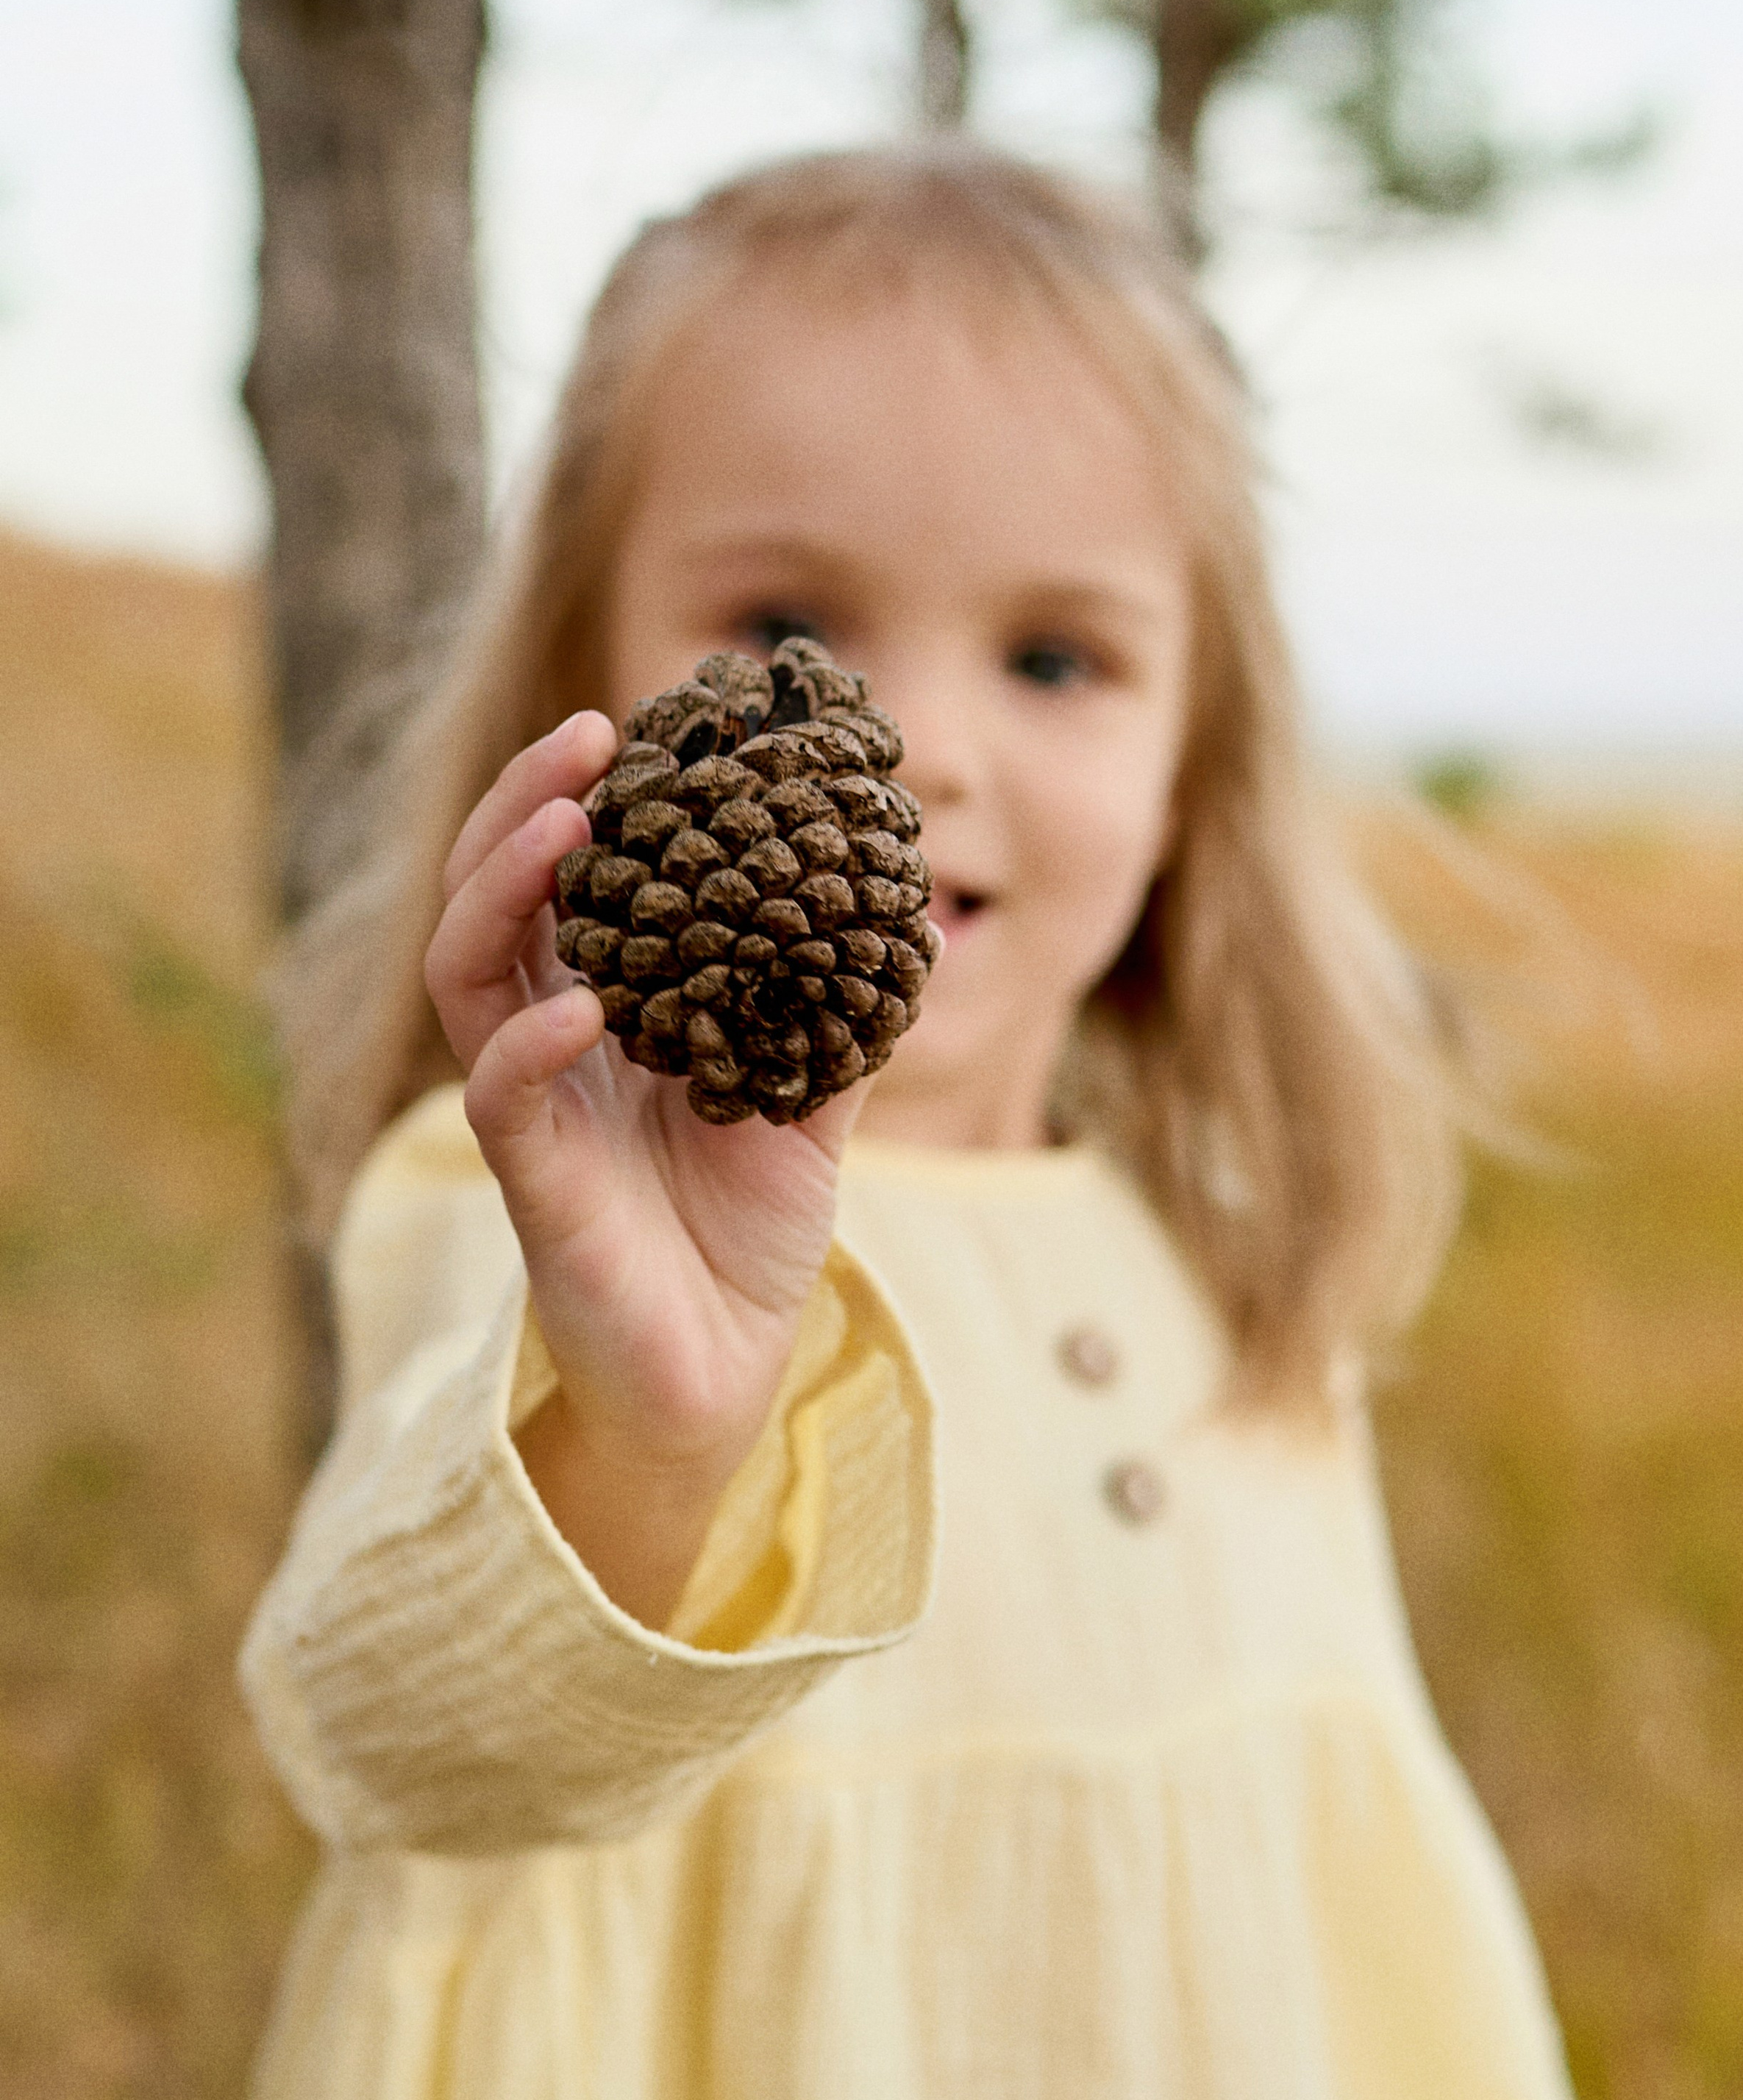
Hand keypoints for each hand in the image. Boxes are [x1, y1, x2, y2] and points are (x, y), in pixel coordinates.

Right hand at [422, 712, 872, 1623]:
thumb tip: (916, 924)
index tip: (643, 724)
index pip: (569, 880)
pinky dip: (531, 1042)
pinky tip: (580, 1007)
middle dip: (527, 806)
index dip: (588, 798)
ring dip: (505, 887)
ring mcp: (533, 1108)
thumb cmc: (748, 1238)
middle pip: (495, 896)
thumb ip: (838, 1016)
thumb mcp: (812, 1105)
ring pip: (469, 973)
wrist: (725, 1375)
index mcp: (605, 1011)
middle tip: (587, 735)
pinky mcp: (532, 1183)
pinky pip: (501, 1094)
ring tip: (563, 826)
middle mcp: (552, 1044)